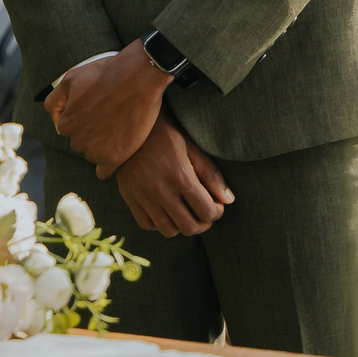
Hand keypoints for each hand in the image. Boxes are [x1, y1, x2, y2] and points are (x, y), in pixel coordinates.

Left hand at [47, 42, 170, 170]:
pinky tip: (115, 154)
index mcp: (66, 123)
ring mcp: (96, 151)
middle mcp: (77, 140)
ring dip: (102, 145)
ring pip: (93, 154)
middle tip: (110, 115)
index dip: (83, 117)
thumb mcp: (71, 78)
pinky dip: (107, 166)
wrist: (140, 77)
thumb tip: (53, 119)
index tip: (96, 108)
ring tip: (119, 125)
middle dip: (92, 131)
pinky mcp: (115, 157)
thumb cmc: (106, 74)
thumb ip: (55, 100)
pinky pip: (104, 172)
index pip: (68, 128)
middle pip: (81, 142)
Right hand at [112, 114, 234, 236]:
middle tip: (205, 211)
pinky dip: (160, 224)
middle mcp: (161, 191)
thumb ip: (211, 175)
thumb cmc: (165, 132)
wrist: (129, 125)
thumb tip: (229, 200)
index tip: (217, 204)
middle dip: (203, 222)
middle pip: (190, 227)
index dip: (217, 211)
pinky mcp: (130, 198)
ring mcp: (143, 197)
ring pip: (169, 231)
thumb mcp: (191, 147)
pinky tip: (166, 211)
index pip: (207, 211)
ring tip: (187, 212)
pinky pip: (147, 225)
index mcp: (180, 177)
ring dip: (182, 225)